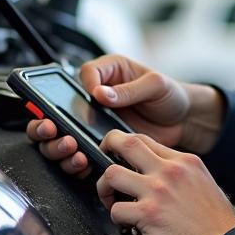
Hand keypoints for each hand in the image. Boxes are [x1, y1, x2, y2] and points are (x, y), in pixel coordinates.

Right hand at [26, 53, 225, 177]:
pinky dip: (77, 160)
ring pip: (63, 134)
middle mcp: (97, 97)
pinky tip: (81, 162)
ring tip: (70, 147)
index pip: (83, 74)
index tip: (92, 98)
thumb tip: (101, 93)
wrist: (185, 122)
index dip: (82, 87)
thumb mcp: (155, 85)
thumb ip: (128, 90)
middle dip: (49, 121)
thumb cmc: (172, 95)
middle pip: (58, 108)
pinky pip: (81, 153)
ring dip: (59, 144)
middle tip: (53, 129)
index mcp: (108, 73)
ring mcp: (97, 122)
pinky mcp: (103, 143)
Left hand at [95, 130, 234, 234]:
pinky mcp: (148, 215)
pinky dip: (116, 219)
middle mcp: (170, 171)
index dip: (125, 146)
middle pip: (124, 142)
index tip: (120, 157)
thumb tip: (164, 179)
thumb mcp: (205, 185)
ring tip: (112, 200)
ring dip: (105, 188)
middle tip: (102, 164)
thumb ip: (183, 177)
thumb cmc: (219, 227)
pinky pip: (116, 210)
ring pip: (111, 174)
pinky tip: (126, 225)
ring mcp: (158, 191)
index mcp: (185, 161)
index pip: (144, 139)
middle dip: (105, 148)